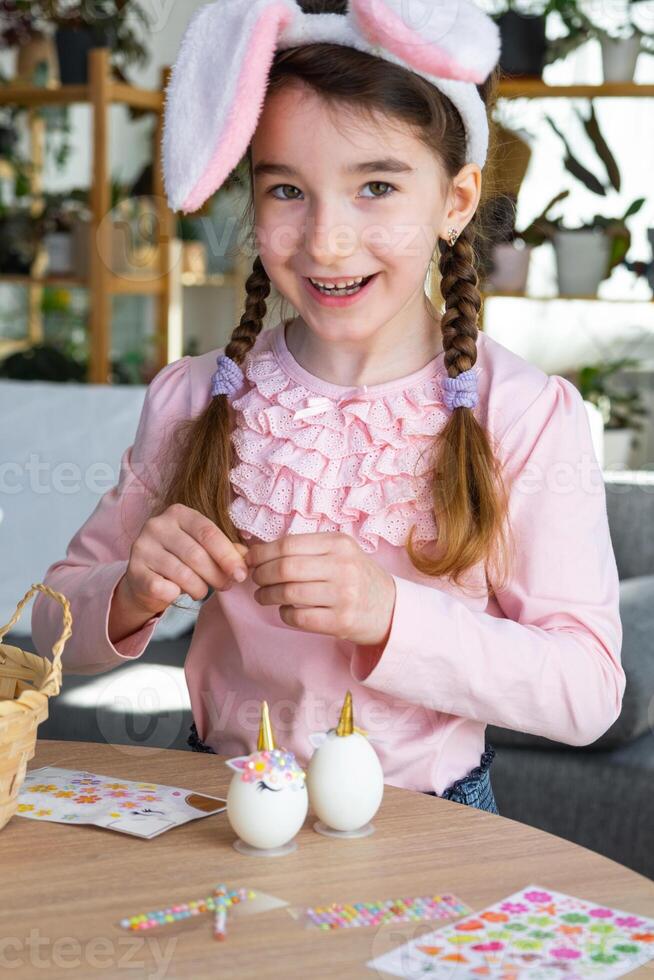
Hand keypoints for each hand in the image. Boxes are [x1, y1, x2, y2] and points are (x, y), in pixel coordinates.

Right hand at [121, 502, 249, 617]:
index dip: (228, 556)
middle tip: (226, 586)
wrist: (146, 579)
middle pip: (196, 554)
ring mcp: (142, 547)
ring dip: (200, 588)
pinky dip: (177, 594)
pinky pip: (165, 588)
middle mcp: (157, 525)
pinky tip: (178, 592)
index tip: (241, 574)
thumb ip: (225, 549)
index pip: (208, 532)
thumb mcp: (204, 548)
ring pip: (182, 574)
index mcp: (178, 513)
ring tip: (202, 591)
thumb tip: (245, 557)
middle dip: (217, 575)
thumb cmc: (181, 559)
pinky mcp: (134, 571)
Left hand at [245, 531, 395, 645]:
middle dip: (261, 574)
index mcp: (339, 544)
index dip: (262, 553)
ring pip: (289, 593)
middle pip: (285, 568)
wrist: (390, 609)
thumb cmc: (356, 577)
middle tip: (255, 579)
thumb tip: (257, 551)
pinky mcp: (341, 621)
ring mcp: (343, 595)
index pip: (288, 544)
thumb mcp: (340, 553)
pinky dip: (284, 614)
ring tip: (264, 596)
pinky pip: (298, 617)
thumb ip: (306, 549)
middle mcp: (342, 566)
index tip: (250, 559)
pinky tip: (286, 610)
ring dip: (267, 595)